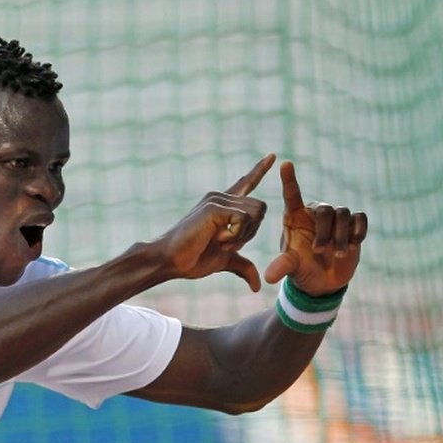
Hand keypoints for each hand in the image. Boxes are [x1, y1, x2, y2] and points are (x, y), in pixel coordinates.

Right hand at [152, 154, 276, 291]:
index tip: (272, 155)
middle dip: (251, 233)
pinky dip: (235, 235)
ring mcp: (217, 200)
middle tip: (226, 244)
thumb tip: (257, 286)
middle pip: (260, 208)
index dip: (260, 169)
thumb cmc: (191, 259)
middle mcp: (221, 197)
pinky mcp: (214, 207)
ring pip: (255, 212)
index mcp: (224, 206)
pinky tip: (217, 239)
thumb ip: (242, 266)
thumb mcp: (224, 262)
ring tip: (219, 241)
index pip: (246, 183)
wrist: (170, 261)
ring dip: (242, 235)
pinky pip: (243, 218)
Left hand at [264, 161, 366, 295]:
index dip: (289, 180)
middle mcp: (314, 213)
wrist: (324, 281)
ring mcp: (335, 218)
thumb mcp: (291, 268)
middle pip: (325, 209)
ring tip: (338, 254)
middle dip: (325, 231)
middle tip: (319, 251)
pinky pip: (359, 218)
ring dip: (340, 236)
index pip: (292, 194)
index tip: (285, 164)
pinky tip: (352, 245)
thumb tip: (268, 278)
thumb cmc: (302, 270)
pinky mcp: (352, 225)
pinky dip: (357, 232)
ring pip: (343, 214)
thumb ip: (282, 267)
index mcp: (294, 218)